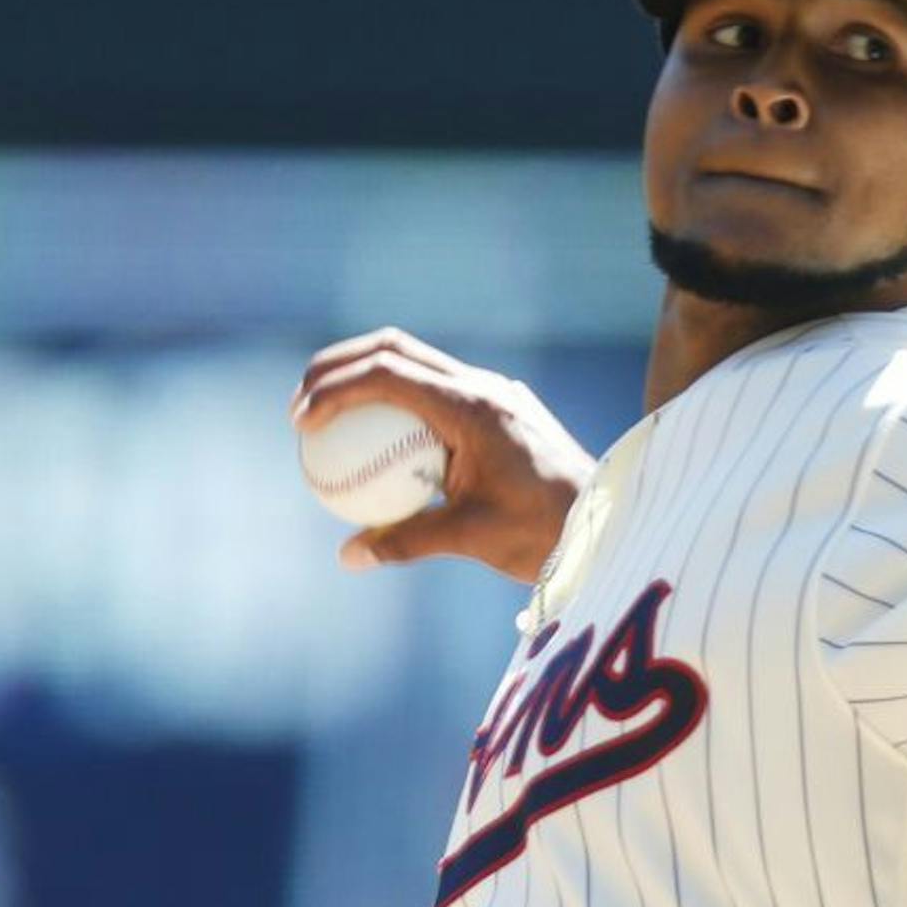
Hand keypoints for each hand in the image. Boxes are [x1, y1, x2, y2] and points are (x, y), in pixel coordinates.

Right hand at [291, 327, 594, 582]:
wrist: (605, 521)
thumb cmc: (543, 531)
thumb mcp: (470, 538)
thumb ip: (405, 541)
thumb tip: (348, 557)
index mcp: (471, 406)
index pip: (386, 374)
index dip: (333, 389)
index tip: (301, 422)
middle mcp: (481, 386)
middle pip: (393, 349)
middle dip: (337, 366)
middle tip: (300, 404)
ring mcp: (492, 392)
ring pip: (415, 363)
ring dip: (365, 378)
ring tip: (326, 416)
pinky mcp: (498, 408)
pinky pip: (435, 391)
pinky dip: (396, 404)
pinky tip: (375, 444)